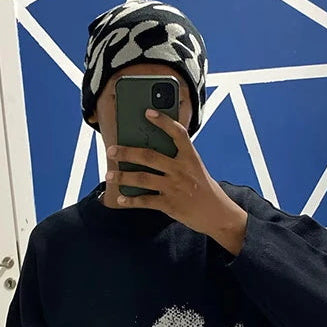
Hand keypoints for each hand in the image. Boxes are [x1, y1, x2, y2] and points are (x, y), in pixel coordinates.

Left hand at [105, 109, 248, 254]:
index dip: (163, 121)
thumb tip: (149, 152)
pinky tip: (120, 200)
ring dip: (123, 177)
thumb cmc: (203, 188)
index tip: (147, 112)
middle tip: (111, 150)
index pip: (177, 133)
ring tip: (109, 175)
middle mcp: (181, 170)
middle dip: (127, 153)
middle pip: (149, 156)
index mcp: (190, 157)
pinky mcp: (170, 204)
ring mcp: (175, 187)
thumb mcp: (195, 168)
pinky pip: (145, 201)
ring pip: (142, 179)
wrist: (217, 214)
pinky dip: (131, 201)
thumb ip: (177, 159)